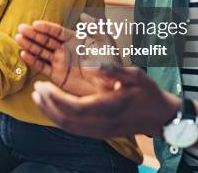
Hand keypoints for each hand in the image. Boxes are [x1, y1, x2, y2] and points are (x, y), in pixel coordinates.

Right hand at [16, 14, 121, 95]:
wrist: (110, 87)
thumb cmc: (111, 63)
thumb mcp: (105, 42)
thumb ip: (95, 27)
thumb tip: (83, 15)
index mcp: (74, 39)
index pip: (56, 31)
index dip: (46, 27)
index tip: (35, 24)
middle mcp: (65, 49)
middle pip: (45, 40)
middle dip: (33, 34)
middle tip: (21, 29)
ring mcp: (60, 62)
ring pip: (41, 51)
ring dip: (30, 45)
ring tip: (18, 39)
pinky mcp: (57, 75)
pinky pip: (42, 66)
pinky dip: (33, 61)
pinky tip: (24, 54)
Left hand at [32, 66, 179, 137]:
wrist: (161, 117)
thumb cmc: (149, 94)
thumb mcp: (136, 75)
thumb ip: (113, 70)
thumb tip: (92, 65)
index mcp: (108, 108)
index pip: (73, 108)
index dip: (54, 98)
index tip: (42, 85)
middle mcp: (101, 124)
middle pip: (65, 120)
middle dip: (47, 105)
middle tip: (36, 90)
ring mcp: (100, 132)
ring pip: (67, 127)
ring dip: (50, 113)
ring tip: (38, 97)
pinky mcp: (99, 133)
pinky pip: (73, 129)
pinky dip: (59, 119)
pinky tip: (53, 107)